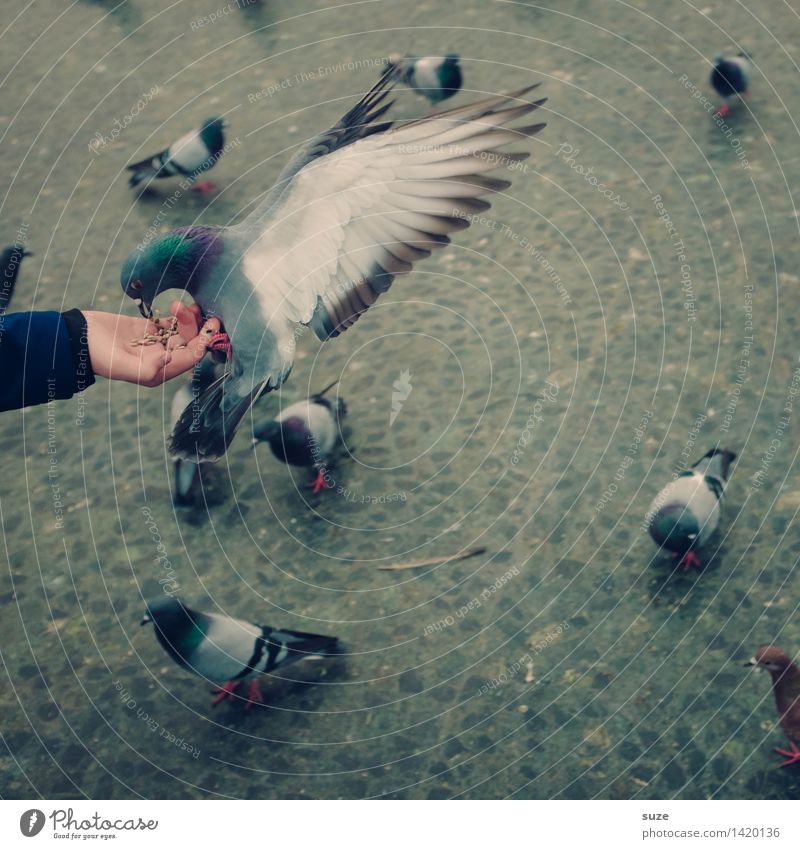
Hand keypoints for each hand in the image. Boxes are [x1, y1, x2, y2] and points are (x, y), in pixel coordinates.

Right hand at [84, 302, 220, 386]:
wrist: (75, 337)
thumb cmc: (96, 355)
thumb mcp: (120, 365)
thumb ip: (146, 368)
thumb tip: (169, 358)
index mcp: (158, 372)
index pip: (189, 359)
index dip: (203, 344)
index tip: (211, 329)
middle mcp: (161, 360)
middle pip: (189, 345)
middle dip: (199, 329)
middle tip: (204, 313)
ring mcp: (155, 343)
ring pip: (183, 332)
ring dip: (190, 320)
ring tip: (189, 305)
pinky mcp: (148, 328)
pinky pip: (171, 323)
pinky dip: (180, 315)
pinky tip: (184, 305)